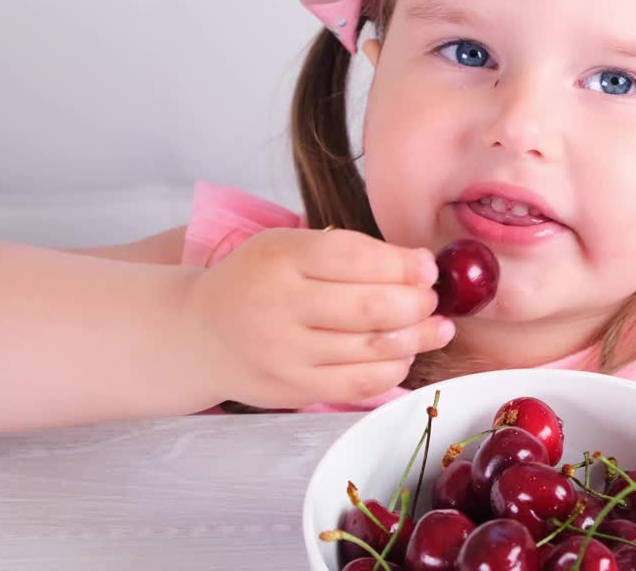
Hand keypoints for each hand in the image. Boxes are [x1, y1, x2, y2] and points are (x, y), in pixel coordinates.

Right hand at [181, 227, 450, 408]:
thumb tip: (418, 266)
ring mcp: (284, 353)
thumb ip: (347, 252)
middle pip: (372, 308)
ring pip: (372, 350)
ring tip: (435, 328)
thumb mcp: (288, 247)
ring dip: (417, 338)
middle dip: (418, 304)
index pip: (357, 258)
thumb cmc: (257, 281)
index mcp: (281, 258)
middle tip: (431, 299)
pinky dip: (393, 369)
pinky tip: (403, 355)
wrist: (200, 333)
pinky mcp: (291, 389)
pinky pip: (358, 384)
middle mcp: (280, 306)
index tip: (427, 268)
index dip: (404, 265)